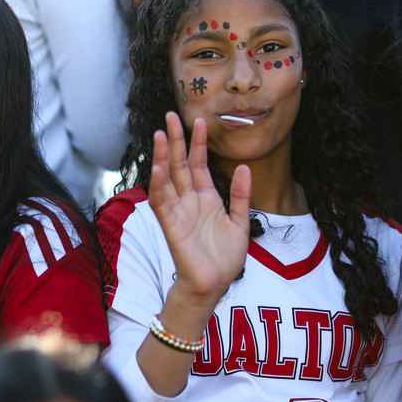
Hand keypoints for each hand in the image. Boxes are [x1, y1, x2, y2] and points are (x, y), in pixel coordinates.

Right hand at [149, 113, 250, 303]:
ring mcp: (177, 212)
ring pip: (167, 178)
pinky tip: (158, 168)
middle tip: (170, 115)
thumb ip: (241, 195)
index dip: (198, 143)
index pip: (198, 164)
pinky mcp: (170, 226)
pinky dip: (159, 185)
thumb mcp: (240, 222)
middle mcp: (188, 201)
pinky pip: (162, 202)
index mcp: (205, 198)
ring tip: (160, 133)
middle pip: (179, 164)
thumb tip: (244, 166)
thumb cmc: (224, 259)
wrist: (213, 286)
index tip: (200, 120)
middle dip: (175, 140)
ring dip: (163, 156)